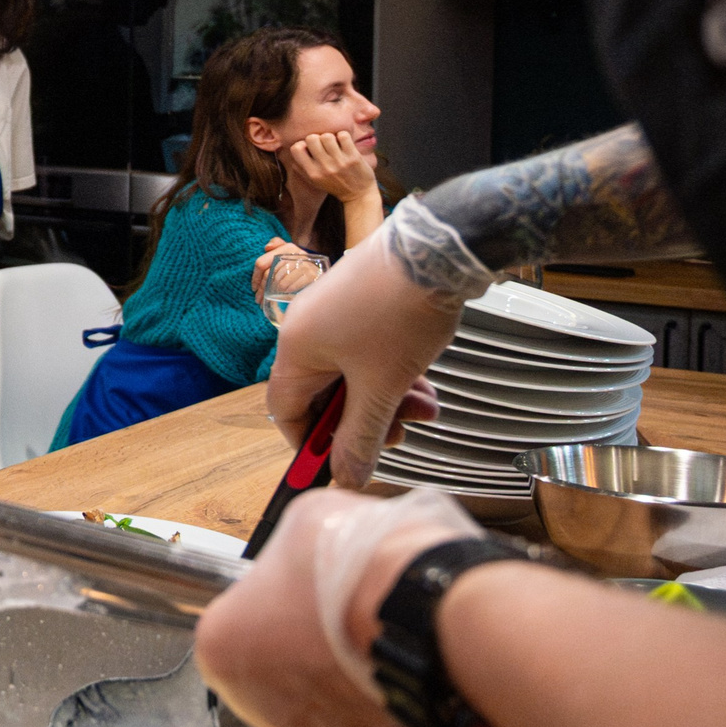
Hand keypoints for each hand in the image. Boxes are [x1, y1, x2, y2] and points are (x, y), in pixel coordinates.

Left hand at [196, 486, 480, 726]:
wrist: (433, 610)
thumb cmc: (358, 566)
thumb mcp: (304, 521)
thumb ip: (286, 551)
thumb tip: (301, 553)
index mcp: (220, 647)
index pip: (233, 620)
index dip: (268, 595)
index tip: (293, 580)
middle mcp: (257, 702)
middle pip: (275, 661)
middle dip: (301, 635)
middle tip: (333, 599)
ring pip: (322, 689)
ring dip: (340, 661)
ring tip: (371, 619)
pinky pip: (368, 707)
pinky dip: (379, 683)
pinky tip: (397, 645)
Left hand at [253, 236, 307, 300]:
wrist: (321, 269)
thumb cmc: (298, 261)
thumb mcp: (288, 250)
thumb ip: (277, 244)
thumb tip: (267, 247)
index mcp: (287, 247)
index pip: (261, 263)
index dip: (255, 277)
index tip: (254, 288)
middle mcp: (295, 254)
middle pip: (268, 275)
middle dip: (262, 289)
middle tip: (258, 299)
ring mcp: (304, 265)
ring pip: (279, 283)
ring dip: (272, 294)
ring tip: (266, 301)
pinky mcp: (312, 275)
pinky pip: (292, 287)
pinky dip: (285, 292)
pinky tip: (281, 297)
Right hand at [266, 231, 453, 487]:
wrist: (438, 250)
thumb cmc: (399, 311)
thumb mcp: (381, 387)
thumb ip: (361, 436)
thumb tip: (347, 476)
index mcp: (296, 348)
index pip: (286, 411)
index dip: (311, 443)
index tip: (341, 463)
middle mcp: (308, 329)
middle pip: (326, 394)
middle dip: (364, 420)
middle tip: (398, 434)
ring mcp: (337, 314)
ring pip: (354, 375)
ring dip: (387, 399)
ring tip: (425, 408)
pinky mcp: (364, 304)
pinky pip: (370, 353)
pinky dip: (394, 374)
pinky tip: (424, 385)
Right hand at [287, 130, 377, 203]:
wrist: (358, 195)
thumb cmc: (334, 185)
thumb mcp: (314, 181)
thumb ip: (301, 168)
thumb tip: (294, 149)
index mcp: (312, 173)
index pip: (296, 148)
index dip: (303, 144)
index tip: (311, 149)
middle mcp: (324, 168)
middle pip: (311, 138)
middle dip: (317, 138)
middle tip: (324, 145)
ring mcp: (339, 162)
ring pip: (327, 136)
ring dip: (331, 137)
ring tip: (335, 144)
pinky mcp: (353, 157)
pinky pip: (343, 136)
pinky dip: (343, 136)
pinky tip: (344, 143)